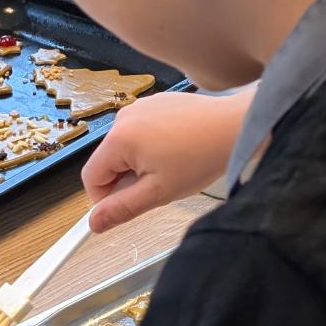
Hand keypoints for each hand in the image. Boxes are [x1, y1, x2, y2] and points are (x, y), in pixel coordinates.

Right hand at [80, 89, 248, 230]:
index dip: (105, 199)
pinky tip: (178, 150)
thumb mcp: (158, 193)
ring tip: (173, 165)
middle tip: (159, 185)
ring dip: (140, 163)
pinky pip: (141, 132)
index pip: (91, 177)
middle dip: (127, 179)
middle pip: (108, 161)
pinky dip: (153, 145)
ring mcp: (140, 106)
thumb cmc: (202, 157)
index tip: (127, 206)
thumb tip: (95, 222)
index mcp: (119, 138)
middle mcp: (124, 117)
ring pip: (125, 147)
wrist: (234, 127)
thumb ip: (122, 208)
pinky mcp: (155, 102)